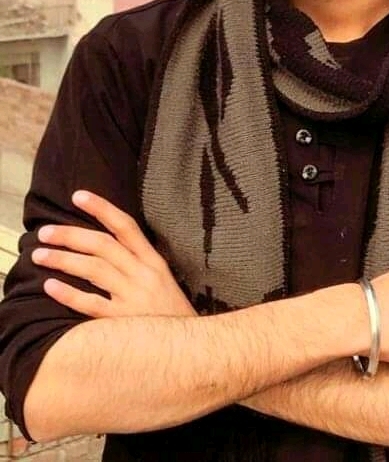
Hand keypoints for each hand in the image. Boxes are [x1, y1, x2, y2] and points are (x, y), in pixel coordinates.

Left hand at [31, 191, 195, 318]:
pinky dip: (69, 294)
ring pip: (94, 269)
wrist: (190, 350)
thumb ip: (139, 262)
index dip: (101, 208)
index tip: (78, 196)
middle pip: (103, 245)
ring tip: (40, 255)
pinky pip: (91, 304)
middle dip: (71, 235)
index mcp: (154, 261)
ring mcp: (133, 298)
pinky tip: (50, 286)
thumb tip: (106, 245)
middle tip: (45, 232)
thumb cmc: (171, 315)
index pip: (126, 226)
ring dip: (63, 260)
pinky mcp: (123, 323)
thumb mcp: (163, 280)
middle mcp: (143, 275)